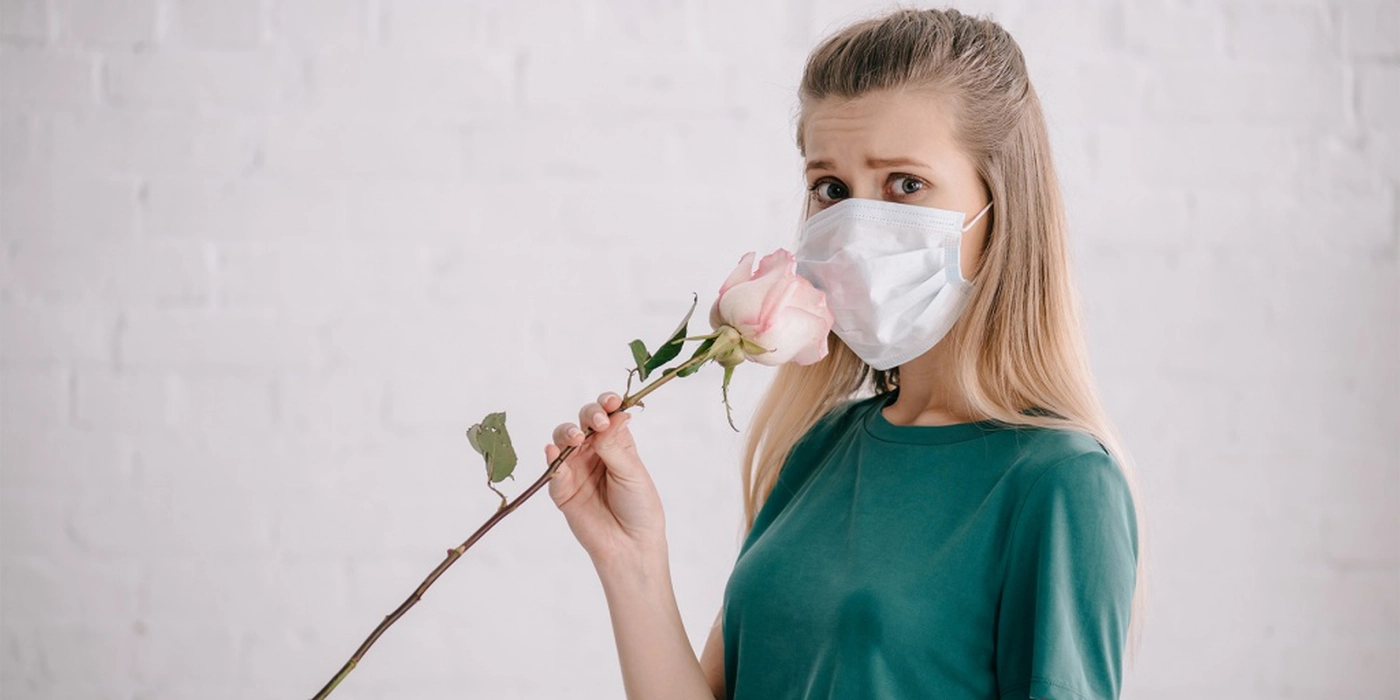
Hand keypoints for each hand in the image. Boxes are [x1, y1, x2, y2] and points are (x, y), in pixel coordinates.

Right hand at [547, 391, 666, 568]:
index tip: (611, 402)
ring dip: (567, 433)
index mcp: (616, 443)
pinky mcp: (561, 489)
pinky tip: (554, 452)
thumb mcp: (631, 472)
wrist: (630, 544)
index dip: (606, 404)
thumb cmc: (639, 506)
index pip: (607, 415)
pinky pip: (553, 470)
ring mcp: (576, 468)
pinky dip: (552, 459)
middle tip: (597, 422)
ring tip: (577, 438)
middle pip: (582, 422)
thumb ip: (614, 446)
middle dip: (587, 416)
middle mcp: (594, 451)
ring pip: (563, 440)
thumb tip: (611, 415)